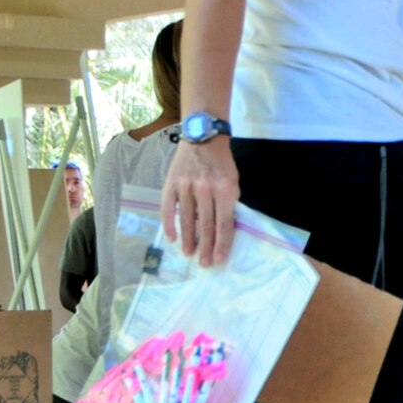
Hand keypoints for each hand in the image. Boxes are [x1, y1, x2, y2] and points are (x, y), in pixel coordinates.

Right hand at [161, 135, 238, 266]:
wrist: (203, 138)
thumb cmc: (222, 163)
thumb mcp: (233, 181)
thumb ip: (229, 203)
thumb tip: (224, 230)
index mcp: (225, 189)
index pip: (224, 223)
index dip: (222, 244)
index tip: (219, 260)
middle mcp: (205, 189)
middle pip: (206, 225)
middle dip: (206, 247)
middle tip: (204, 264)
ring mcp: (186, 186)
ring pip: (187, 220)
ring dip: (188, 240)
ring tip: (190, 254)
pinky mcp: (171, 184)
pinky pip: (168, 208)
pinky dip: (170, 225)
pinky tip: (172, 238)